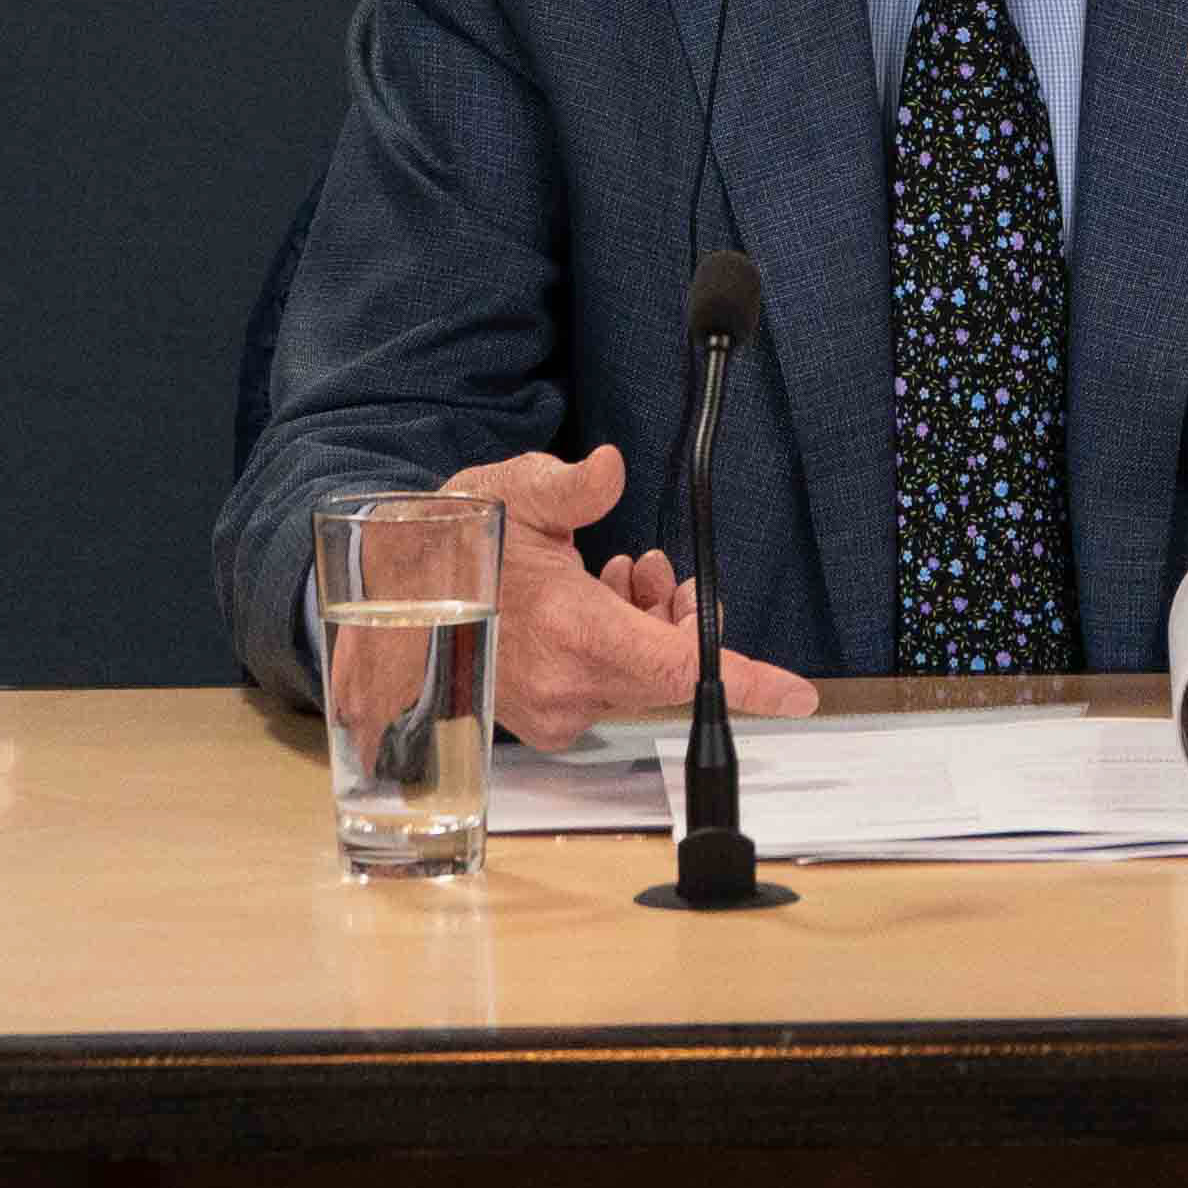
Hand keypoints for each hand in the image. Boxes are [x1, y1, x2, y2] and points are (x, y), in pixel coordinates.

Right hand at [435, 445, 821, 741]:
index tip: (799, 695)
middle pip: (668, 667)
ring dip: (644, 626)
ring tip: (621, 572)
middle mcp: (566, 686)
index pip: (681, 667)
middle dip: (679, 619)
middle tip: (656, 569)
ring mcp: (550, 710)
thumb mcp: (508, 494)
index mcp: (573, 635)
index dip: (748, 679)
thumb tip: (609, 468)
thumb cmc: (449, 546)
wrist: (388, 600)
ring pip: (637, 675)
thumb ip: (568, 487)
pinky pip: (604, 687)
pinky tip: (594, 603)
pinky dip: (614, 646)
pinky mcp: (539, 719)